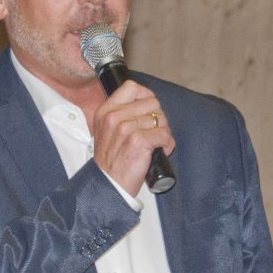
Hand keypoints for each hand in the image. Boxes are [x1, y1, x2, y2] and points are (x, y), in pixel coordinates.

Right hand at [91, 80, 175, 197]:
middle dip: (158, 118)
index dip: (146, 96)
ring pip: (160, 119)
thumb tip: (148, 104)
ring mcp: (126, 128)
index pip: (132, 87)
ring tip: (156, 145)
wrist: (108, 185)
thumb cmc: (111, 162)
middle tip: (154, 133)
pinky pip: (164, 134)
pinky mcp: (138, 141)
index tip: (149, 109)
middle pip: (152, 102)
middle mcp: (114, 117)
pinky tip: (159, 152)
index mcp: (106, 111)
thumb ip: (122, 115)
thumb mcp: (107, 131)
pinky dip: (167, 145)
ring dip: (163, 133)